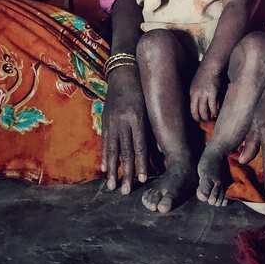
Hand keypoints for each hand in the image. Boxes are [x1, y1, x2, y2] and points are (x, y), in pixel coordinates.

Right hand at [100, 64, 148, 193]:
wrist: (124, 72)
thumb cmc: (142, 90)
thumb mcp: (150, 106)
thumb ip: (153, 128)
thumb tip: (160, 151)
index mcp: (137, 118)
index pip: (140, 145)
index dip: (141, 163)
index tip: (142, 179)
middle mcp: (123, 121)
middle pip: (125, 151)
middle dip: (126, 172)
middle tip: (126, 191)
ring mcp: (112, 121)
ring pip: (113, 149)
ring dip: (113, 169)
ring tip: (112, 185)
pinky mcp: (105, 120)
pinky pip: (105, 141)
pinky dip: (104, 156)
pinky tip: (104, 168)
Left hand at [189, 65, 221, 121]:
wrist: (212, 64)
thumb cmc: (207, 73)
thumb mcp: (198, 83)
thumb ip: (198, 93)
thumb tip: (202, 103)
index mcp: (192, 92)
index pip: (191, 108)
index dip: (195, 116)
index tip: (199, 119)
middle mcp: (196, 94)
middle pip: (196, 112)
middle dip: (200, 119)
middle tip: (205, 121)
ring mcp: (204, 93)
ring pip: (204, 111)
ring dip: (207, 117)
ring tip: (211, 119)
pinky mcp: (212, 92)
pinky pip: (212, 107)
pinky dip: (214, 112)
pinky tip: (217, 113)